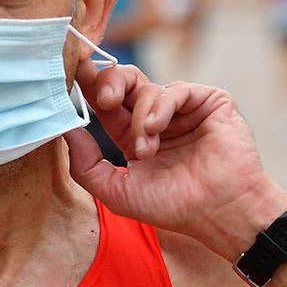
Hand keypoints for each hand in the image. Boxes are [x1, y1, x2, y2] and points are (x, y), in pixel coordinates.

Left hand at [64, 60, 281, 259]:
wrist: (220, 212)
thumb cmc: (174, 207)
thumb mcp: (118, 192)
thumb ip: (86, 166)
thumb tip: (66, 132)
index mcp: (134, 136)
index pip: (107, 104)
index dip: (90, 88)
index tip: (73, 74)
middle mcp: (157, 118)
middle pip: (125, 82)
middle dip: (110, 83)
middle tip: (104, 99)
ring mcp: (183, 109)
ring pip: (148, 88)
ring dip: (140, 117)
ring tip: (146, 150)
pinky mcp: (208, 102)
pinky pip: (176, 89)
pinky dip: (161, 106)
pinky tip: (157, 129)